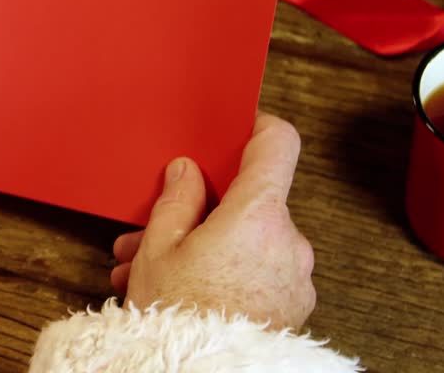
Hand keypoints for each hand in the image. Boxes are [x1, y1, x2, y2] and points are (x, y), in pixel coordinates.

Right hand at [111, 112, 315, 329]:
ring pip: (248, 243)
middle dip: (200, 213)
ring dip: (203, 248)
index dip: (256, 129)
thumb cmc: (181, 315)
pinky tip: (180, 290)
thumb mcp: (160, 247)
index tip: (238, 128)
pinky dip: (223, 274)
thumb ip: (176, 200)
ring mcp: (295, 279)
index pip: (277, 146)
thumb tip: (187, 172)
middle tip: (155, 228)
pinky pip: (257, 274)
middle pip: (249, 204)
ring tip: (148, 270)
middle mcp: (289, 243)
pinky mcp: (291, 308)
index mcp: (258, 215)